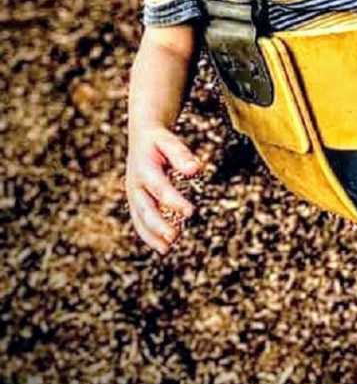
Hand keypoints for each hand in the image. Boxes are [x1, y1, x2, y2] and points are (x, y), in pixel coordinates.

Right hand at [125, 127, 199, 253]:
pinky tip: (164, 247)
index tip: (190, 212)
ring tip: (168, 248)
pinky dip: (149, 235)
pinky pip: (139, 221)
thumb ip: (181, 155)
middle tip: (174, 237)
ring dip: (152, 234)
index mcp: (143, 168)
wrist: (140, 135)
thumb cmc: (158, 140)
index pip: (160, 187)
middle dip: (158, 224)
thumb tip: (196, 169)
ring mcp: (133, 195)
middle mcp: (135, 184)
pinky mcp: (135, 201)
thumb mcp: (168, 141)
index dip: (173, 200)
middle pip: (145, 208)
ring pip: (140, 218)